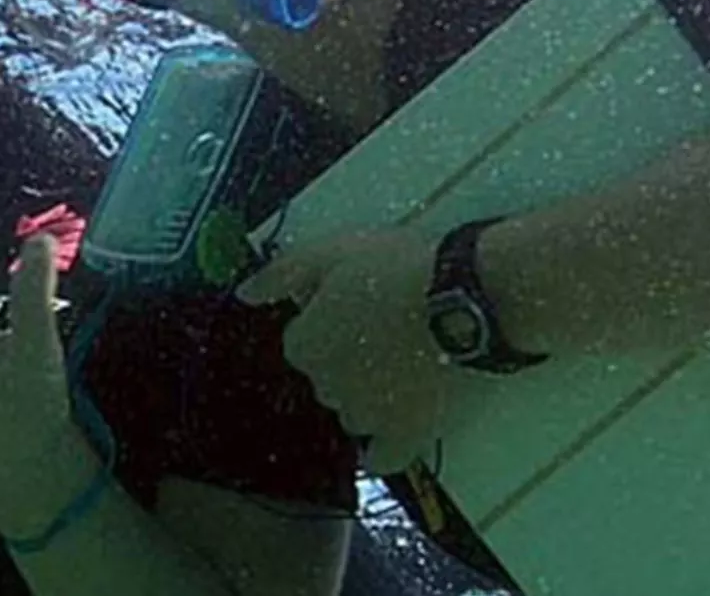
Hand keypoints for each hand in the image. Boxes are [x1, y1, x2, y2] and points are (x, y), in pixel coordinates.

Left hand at [237, 229, 454, 475]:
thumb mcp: (330, 252)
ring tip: (405, 367)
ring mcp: (367, 417)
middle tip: (385, 330)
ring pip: (355, 413)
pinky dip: (385, 448)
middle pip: (327, 378)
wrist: (464, 299)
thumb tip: (244, 294)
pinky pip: (385, 457)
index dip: (327, 323)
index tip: (355, 306)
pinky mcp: (409, 436)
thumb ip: (281, 275)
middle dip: (347, 360)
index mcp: (304, 346)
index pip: (302, 343)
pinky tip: (396, 431)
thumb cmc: (394, 267)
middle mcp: (326, 388)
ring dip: (369, 397)